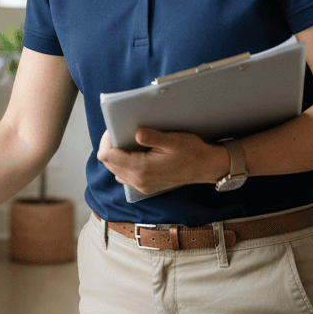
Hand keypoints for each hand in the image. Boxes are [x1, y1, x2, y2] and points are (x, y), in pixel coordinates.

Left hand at [97, 128, 227, 195]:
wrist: (206, 167)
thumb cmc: (191, 152)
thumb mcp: (173, 140)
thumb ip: (152, 137)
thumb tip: (135, 133)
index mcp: (141, 169)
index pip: (107, 156)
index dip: (106, 140)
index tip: (114, 128)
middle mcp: (138, 180)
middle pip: (108, 163)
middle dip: (110, 146)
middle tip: (120, 131)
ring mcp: (141, 185)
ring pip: (115, 170)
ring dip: (116, 155)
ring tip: (126, 141)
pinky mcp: (145, 186)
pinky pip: (125, 175)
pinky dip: (124, 163)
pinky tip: (134, 153)